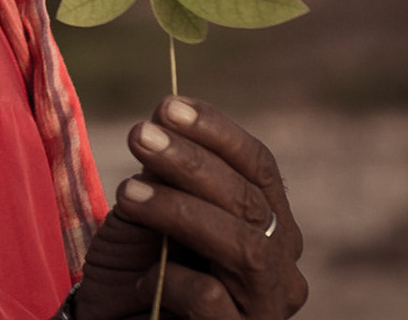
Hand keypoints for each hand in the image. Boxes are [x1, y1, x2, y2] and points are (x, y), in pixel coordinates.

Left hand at [73, 97, 307, 319]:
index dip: (218, 133)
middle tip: (139, 135)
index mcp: (270, 226)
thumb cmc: (138, 269)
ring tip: (127, 191)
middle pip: (252, 203)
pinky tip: (144, 278)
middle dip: (192, 164)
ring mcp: (264, 307)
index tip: (169, 106)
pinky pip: (213, 299)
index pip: (260, 168)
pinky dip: (176, 280)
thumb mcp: (148, 213)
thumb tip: (165, 118)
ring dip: (181, 210)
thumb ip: (164, 174)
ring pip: (244, 247)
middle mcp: (280, 267)